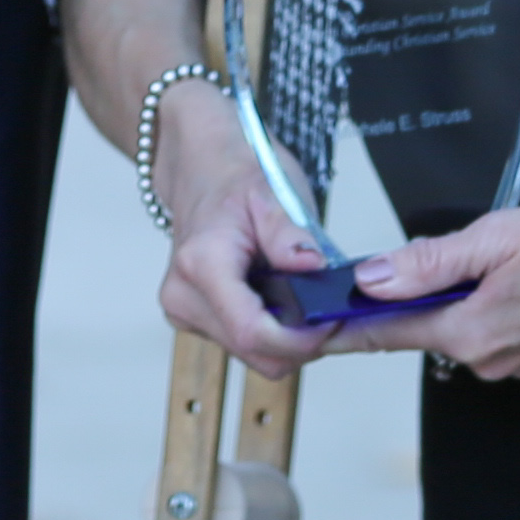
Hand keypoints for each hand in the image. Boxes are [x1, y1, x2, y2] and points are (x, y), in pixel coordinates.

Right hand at [141, 92, 346, 382]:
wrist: (200, 163)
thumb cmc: (235, 172)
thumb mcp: (272, 191)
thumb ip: (290, 235)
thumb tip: (314, 269)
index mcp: (202, 263)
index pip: (253, 331)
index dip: (301, 340)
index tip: (334, 321)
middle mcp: (184, 296)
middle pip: (257, 353)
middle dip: (302, 343)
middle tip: (333, 311)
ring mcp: (185, 310)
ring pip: (254, 355)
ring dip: (289, 339)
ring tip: (310, 299)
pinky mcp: (196, 317)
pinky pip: (245, 343)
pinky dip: (274, 331)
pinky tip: (287, 299)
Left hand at [328, 201, 519, 381]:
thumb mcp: (497, 239)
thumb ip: (429, 263)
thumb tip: (371, 280)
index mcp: (467, 333)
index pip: (384, 333)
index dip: (343, 324)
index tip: (307, 323)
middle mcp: (485, 359)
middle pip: (421, 326)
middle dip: (406, 295)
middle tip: (405, 256)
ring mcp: (515, 360)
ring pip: (459, 323)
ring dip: (454, 293)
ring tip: (491, 253)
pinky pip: (491, 325)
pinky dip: (485, 300)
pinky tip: (515, 272)